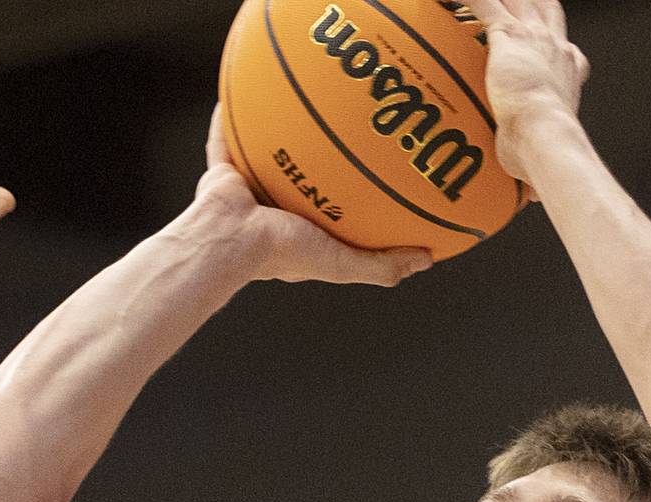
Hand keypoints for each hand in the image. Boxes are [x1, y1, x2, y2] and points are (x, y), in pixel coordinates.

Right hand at [186, 108, 430, 287]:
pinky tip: (253, 87)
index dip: (351, 191)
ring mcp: (248, 186)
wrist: (229, 240)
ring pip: (270, 150)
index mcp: (300, 229)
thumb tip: (427, 259)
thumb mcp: (341, 262)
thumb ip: (382, 265)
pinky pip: (229, 136)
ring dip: (284, 131)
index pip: (332, 206)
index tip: (374, 174)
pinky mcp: (223, 170)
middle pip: (303, 172)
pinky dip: (236, 117)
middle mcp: (274, 207)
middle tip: (347, 128)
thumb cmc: (280, 253)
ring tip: (306, 104)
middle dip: (321, 154)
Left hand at [460, 0, 589, 183]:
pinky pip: (485, 4)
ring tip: (479, 3)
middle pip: (545, 6)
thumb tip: (535, 197)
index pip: (563, 47)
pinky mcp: (507, 36)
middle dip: (531, 0)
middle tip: (517, 2)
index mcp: (567, 70)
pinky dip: (466, 1)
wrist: (546, 138)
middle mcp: (554, 46)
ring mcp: (533, 37)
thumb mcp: (540, 157)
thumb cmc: (544, 154)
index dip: (553, 39)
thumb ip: (534, 172)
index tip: (545, 41)